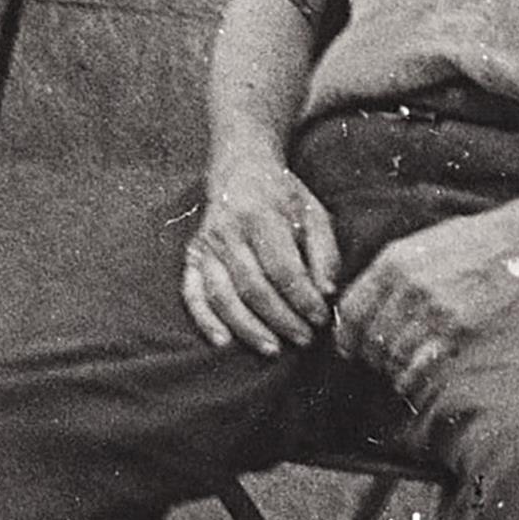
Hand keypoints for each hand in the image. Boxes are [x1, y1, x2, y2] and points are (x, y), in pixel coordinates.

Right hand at [181, 149, 343, 354]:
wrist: (240, 170)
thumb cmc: (283, 197)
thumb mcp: (314, 214)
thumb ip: (325, 254)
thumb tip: (327, 293)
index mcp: (261, 216)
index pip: (283, 268)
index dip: (303, 298)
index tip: (321, 318)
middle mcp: (228, 232)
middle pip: (253, 287)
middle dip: (281, 319)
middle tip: (305, 339)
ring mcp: (206, 246)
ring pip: (222, 296)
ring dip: (248, 328)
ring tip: (273, 349)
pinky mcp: (192, 257)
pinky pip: (192, 293)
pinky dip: (204, 320)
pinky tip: (223, 342)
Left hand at [333, 212, 518, 404]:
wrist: (518, 242)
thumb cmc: (469, 241)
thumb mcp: (418, 243)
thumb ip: (388, 270)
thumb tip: (363, 302)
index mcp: (393, 262)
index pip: (352, 310)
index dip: (345, 336)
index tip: (347, 348)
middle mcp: (408, 286)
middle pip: (372, 337)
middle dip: (369, 356)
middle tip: (374, 363)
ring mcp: (434, 310)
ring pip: (394, 355)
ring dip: (391, 368)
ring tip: (394, 371)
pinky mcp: (460, 329)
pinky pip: (422, 365)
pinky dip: (411, 378)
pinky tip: (410, 380)